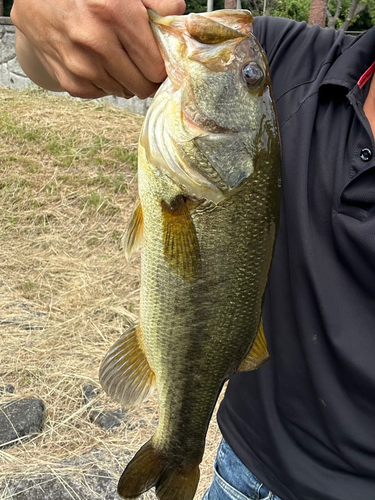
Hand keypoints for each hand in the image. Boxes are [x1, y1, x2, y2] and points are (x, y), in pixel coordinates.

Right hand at [11, 0, 185, 98]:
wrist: (35, 4)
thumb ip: (156, 2)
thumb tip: (178, 17)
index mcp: (116, 13)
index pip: (156, 67)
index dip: (160, 65)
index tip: (156, 59)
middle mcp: (96, 42)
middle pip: (143, 86)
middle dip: (146, 76)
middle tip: (139, 61)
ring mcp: (81, 66)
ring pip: (124, 92)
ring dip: (125, 80)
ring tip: (115, 57)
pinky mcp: (70, 82)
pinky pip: (103, 94)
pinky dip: (105, 83)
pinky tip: (97, 63)